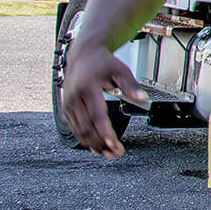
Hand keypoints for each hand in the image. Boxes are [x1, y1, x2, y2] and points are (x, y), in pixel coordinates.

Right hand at [62, 39, 147, 158]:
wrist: (83, 55)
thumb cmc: (103, 63)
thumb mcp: (121, 70)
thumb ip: (132, 86)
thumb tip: (144, 99)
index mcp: (88, 87)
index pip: (97, 115)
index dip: (105, 132)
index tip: (114, 144)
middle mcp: (75, 97)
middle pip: (87, 127)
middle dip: (101, 143)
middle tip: (116, 153)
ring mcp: (68, 103)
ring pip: (78, 131)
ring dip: (93, 145)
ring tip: (108, 154)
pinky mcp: (66, 108)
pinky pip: (74, 128)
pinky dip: (84, 139)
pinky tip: (95, 146)